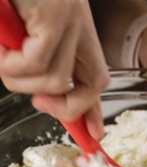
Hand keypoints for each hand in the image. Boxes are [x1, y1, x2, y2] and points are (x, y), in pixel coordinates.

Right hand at [0, 0, 109, 139]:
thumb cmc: (11, 4)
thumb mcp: (25, 35)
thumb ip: (38, 63)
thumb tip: (44, 95)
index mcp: (76, 33)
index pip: (94, 81)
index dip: (93, 111)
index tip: (94, 134)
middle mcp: (79, 28)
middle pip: (96, 85)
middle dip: (68, 107)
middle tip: (42, 105)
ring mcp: (70, 21)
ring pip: (57, 80)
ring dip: (21, 80)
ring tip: (3, 56)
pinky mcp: (54, 14)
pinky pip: (37, 63)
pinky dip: (11, 64)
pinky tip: (1, 43)